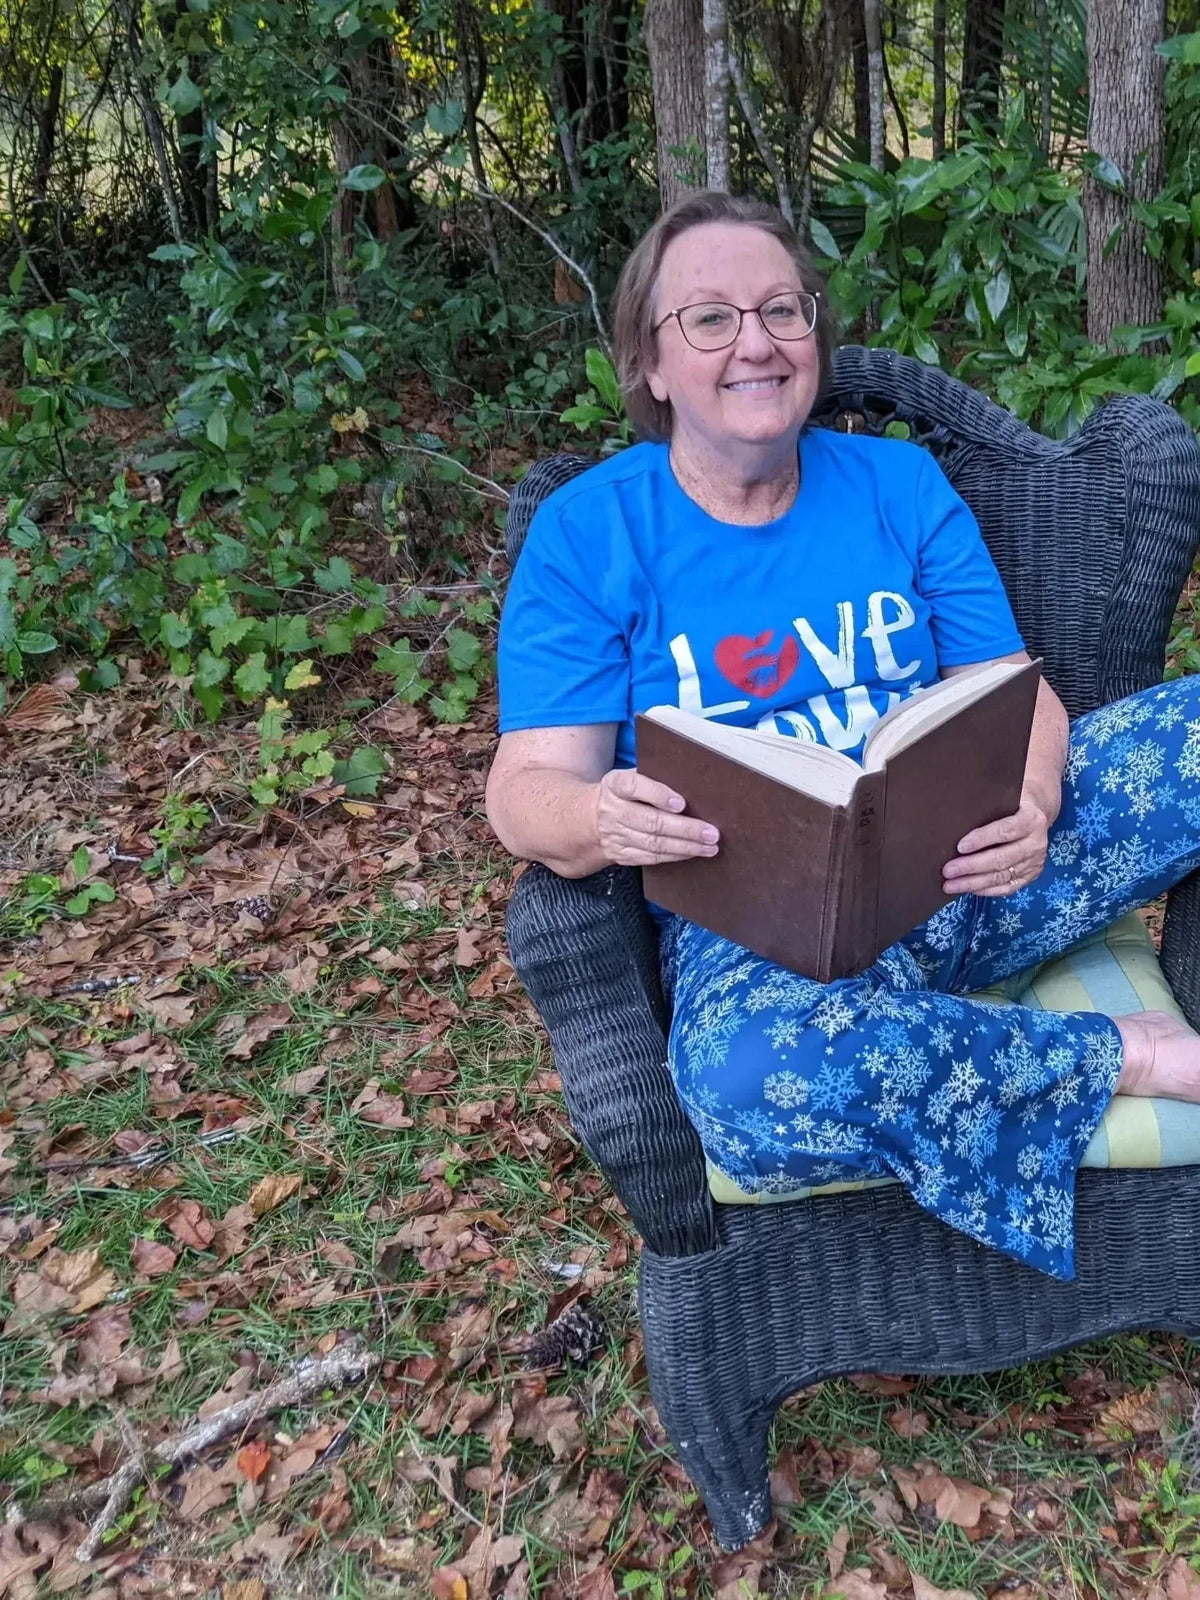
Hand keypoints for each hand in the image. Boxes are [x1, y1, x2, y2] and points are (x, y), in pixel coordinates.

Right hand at [593, 768, 719, 867]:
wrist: (590, 818)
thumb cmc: (624, 793)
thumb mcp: (629, 777)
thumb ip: (653, 778)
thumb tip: (693, 785)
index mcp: (615, 785)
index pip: (633, 787)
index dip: (658, 794)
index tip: (681, 803)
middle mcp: (612, 811)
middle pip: (650, 821)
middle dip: (684, 829)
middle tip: (711, 833)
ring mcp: (615, 835)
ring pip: (653, 844)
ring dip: (685, 847)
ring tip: (709, 846)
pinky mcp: (620, 854)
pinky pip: (650, 858)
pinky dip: (674, 856)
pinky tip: (692, 853)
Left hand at [942, 783, 1051, 896]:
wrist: (1038, 813)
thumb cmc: (1013, 803)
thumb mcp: (1005, 796)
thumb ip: (987, 806)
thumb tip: (956, 817)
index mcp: (1031, 820)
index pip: (1005, 831)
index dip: (982, 839)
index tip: (960, 847)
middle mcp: (1036, 843)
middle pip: (1001, 858)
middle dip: (971, 866)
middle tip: (948, 870)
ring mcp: (1035, 862)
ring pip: (1002, 876)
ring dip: (974, 883)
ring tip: (950, 885)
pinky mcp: (1031, 875)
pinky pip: (1007, 887)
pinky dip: (986, 890)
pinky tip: (968, 890)